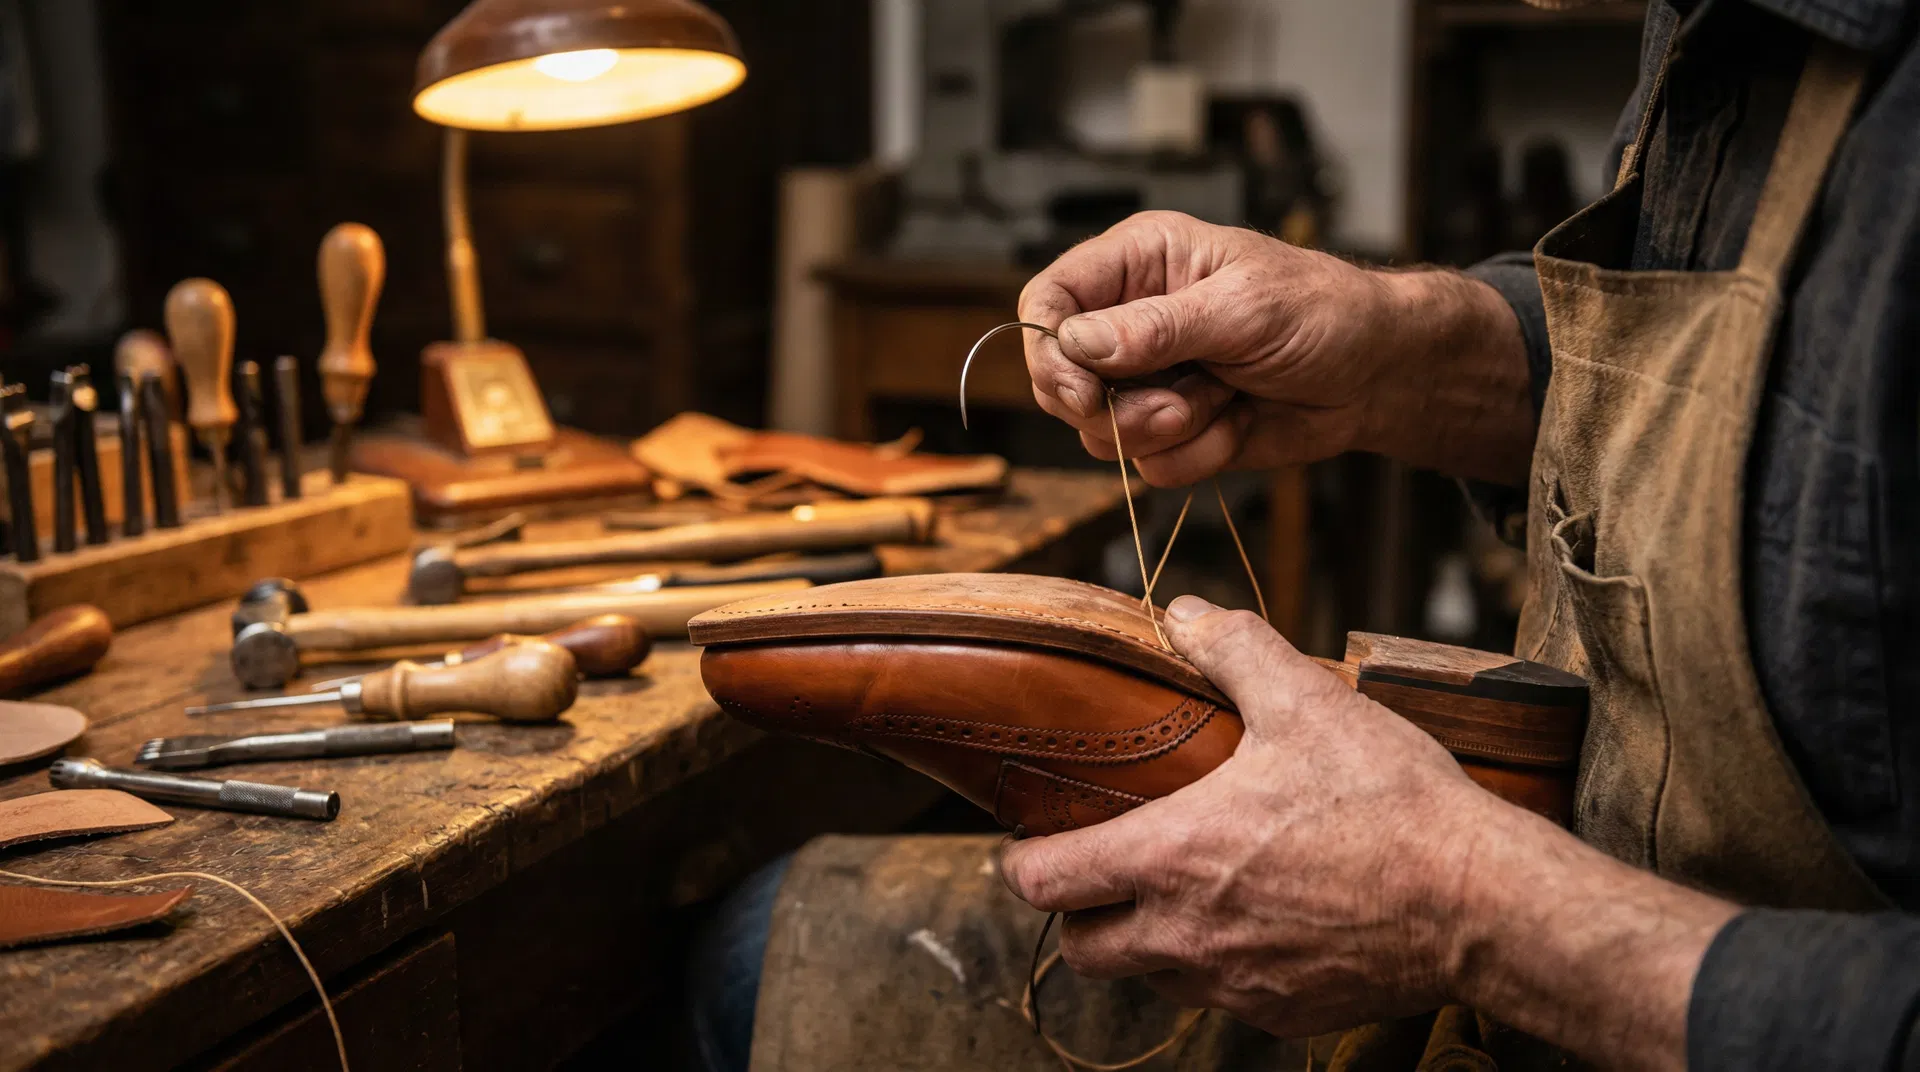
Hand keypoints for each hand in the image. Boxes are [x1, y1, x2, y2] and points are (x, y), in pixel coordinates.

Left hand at [999, 595, 1498, 1033]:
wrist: (1480, 902)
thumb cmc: (1392, 804)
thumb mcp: (1306, 701)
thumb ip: (1232, 649)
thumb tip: (1182, 613)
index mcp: (1170, 858)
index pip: (1043, 883)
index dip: (1021, 862)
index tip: (1029, 842)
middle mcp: (1186, 937)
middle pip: (1083, 949)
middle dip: (1079, 913)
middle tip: (1104, 870)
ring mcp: (1234, 985)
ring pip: (1150, 980)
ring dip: (1146, 942)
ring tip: (1181, 892)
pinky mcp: (1285, 1014)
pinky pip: (1222, 1000)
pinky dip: (1218, 968)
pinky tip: (1256, 922)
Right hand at [1017, 212, 1533, 485]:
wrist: (1379, 375)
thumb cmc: (1324, 314)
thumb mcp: (1242, 309)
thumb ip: (1156, 328)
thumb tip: (1078, 342)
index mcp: (1138, 263)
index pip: (1048, 300)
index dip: (1049, 353)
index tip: (1083, 393)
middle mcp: (1130, 320)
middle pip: (1061, 380)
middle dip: (1119, 407)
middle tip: (1181, 404)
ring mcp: (1149, 380)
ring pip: (1102, 433)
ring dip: (1169, 430)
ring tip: (1226, 398)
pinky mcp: (1173, 430)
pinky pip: (1149, 466)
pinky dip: (1199, 455)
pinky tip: (1239, 421)